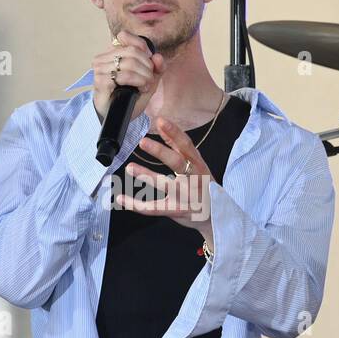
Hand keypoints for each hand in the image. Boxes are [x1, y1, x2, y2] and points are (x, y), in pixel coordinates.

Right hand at [92, 30, 164, 121]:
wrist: (116, 116)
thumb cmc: (128, 96)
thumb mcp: (147, 79)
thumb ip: (156, 67)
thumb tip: (158, 57)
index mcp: (111, 53)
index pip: (125, 36)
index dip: (143, 48)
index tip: (149, 62)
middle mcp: (103, 58)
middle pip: (132, 51)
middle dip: (147, 66)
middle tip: (150, 79)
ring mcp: (100, 69)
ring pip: (130, 63)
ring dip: (144, 76)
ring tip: (145, 86)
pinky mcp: (101, 81)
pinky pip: (124, 76)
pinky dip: (138, 82)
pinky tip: (139, 89)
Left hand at [116, 117, 215, 240]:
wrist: (218, 216)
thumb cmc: (204, 187)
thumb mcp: (197, 166)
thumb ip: (180, 149)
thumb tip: (164, 128)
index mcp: (198, 166)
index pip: (187, 146)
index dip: (174, 133)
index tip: (160, 121)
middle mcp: (193, 179)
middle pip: (177, 163)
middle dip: (160, 152)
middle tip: (142, 142)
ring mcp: (185, 196)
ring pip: (165, 185)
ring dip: (146, 175)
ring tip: (129, 167)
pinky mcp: (176, 210)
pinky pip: (153, 208)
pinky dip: (136, 204)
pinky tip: (121, 198)